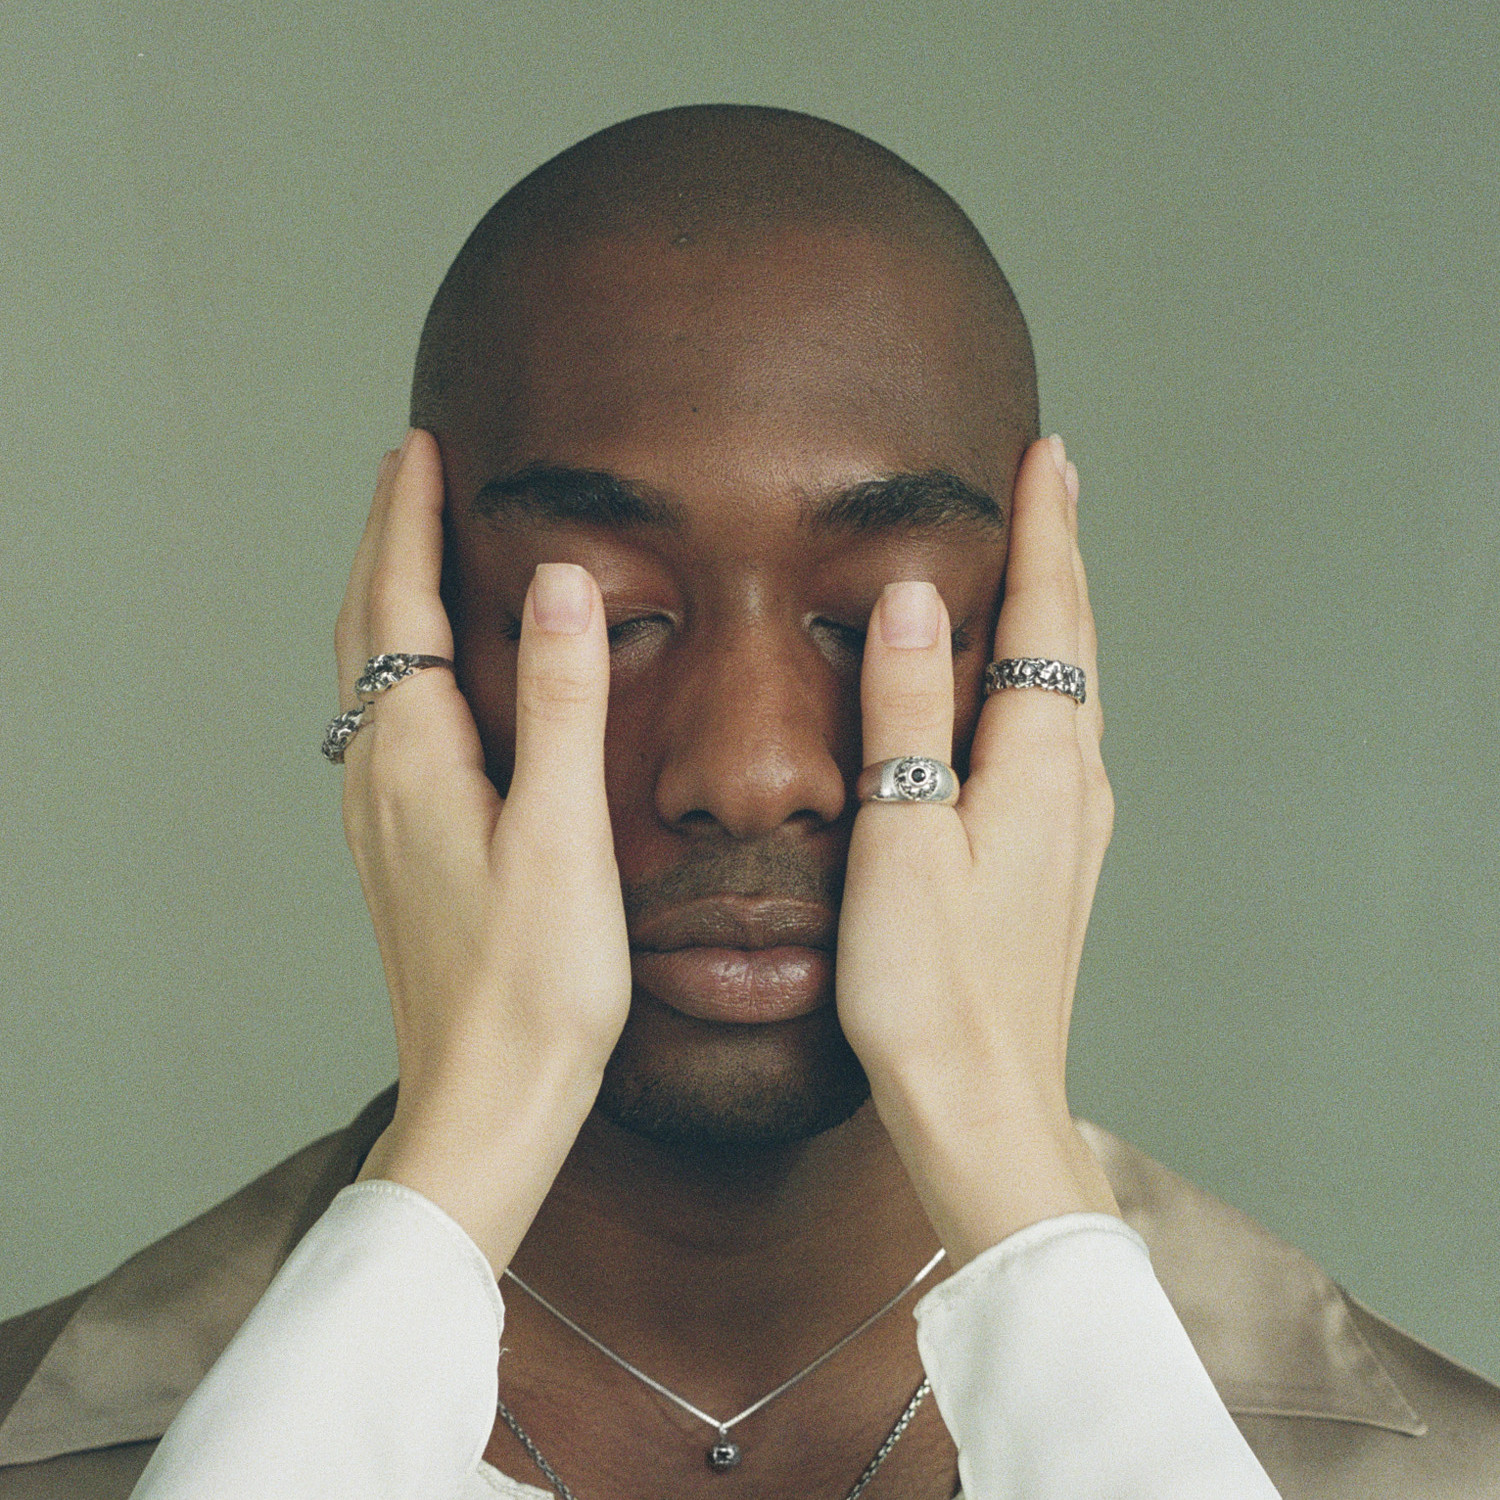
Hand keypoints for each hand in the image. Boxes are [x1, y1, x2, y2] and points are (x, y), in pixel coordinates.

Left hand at [337, 431, 629, 1271]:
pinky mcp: (404, 852)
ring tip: (416, 549)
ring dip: (387, 599)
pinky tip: (434, 679)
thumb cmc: (534, 986)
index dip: (408, 520)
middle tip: (410, 471)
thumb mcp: (565, 836)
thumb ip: (567, 704)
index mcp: (417, 762)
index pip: (399, 606)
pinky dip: (401, 663)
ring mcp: (383, 820)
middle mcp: (381, 780)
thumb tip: (565, 581)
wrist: (487, 1101)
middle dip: (384, 542)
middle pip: (367, 631)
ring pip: (369, 678)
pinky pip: (386, 723)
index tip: (421, 446)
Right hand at [836, 434, 1119, 1265]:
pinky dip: (1042, 682)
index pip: (1048, 618)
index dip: (1045, 532)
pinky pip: (1057, 739)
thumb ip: (903, 715)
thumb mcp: (900, 839)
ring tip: (1036, 564)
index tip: (1045, 457)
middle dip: (1061, 557)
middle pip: (1073, 644)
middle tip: (1049, 482)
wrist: (983, 1103)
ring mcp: (1071, 830)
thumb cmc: (929, 988)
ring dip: (1055, 617)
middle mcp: (1072, 787)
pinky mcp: (1053, 865)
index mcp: (1038, 768)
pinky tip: (1019, 694)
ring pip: (1069, 691)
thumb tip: (905, 600)